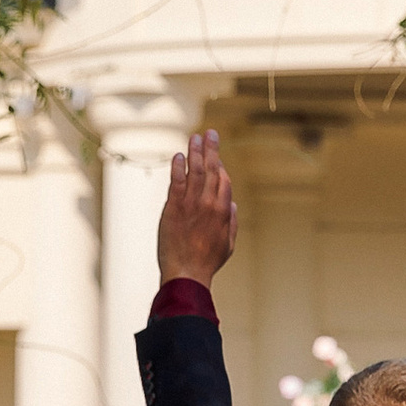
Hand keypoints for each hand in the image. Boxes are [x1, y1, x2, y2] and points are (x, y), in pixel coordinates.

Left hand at [158, 130, 236, 288]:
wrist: (187, 273)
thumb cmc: (207, 262)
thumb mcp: (228, 245)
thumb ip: (231, 223)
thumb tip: (232, 204)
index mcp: (223, 211)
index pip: (223, 180)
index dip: (219, 166)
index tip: (215, 157)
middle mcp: (208, 203)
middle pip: (211, 169)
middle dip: (211, 149)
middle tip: (210, 133)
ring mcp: (190, 203)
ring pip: (194, 170)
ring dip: (195, 151)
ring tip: (195, 137)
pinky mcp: (173, 207)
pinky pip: (176, 181)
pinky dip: (178, 167)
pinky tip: (179, 155)